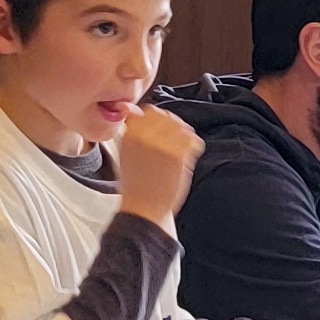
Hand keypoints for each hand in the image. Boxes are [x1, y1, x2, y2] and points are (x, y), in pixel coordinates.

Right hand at [112, 103, 201, 228]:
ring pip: (182, 126)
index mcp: (129, 134)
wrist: (144, 209)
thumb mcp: (124, 153)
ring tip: (184, 146)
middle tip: (177, 137)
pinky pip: (193, 140)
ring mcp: (161, 144)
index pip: (149, 111)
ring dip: (185, 134)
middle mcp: (143, 136)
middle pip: (167, 116)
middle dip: (174, 125)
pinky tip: (190, 153)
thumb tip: (133, 110)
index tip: (163, 126)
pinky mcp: (177, 155)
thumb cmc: (136, 185)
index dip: (159, 118)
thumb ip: (131, 131)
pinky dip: (194, 146)